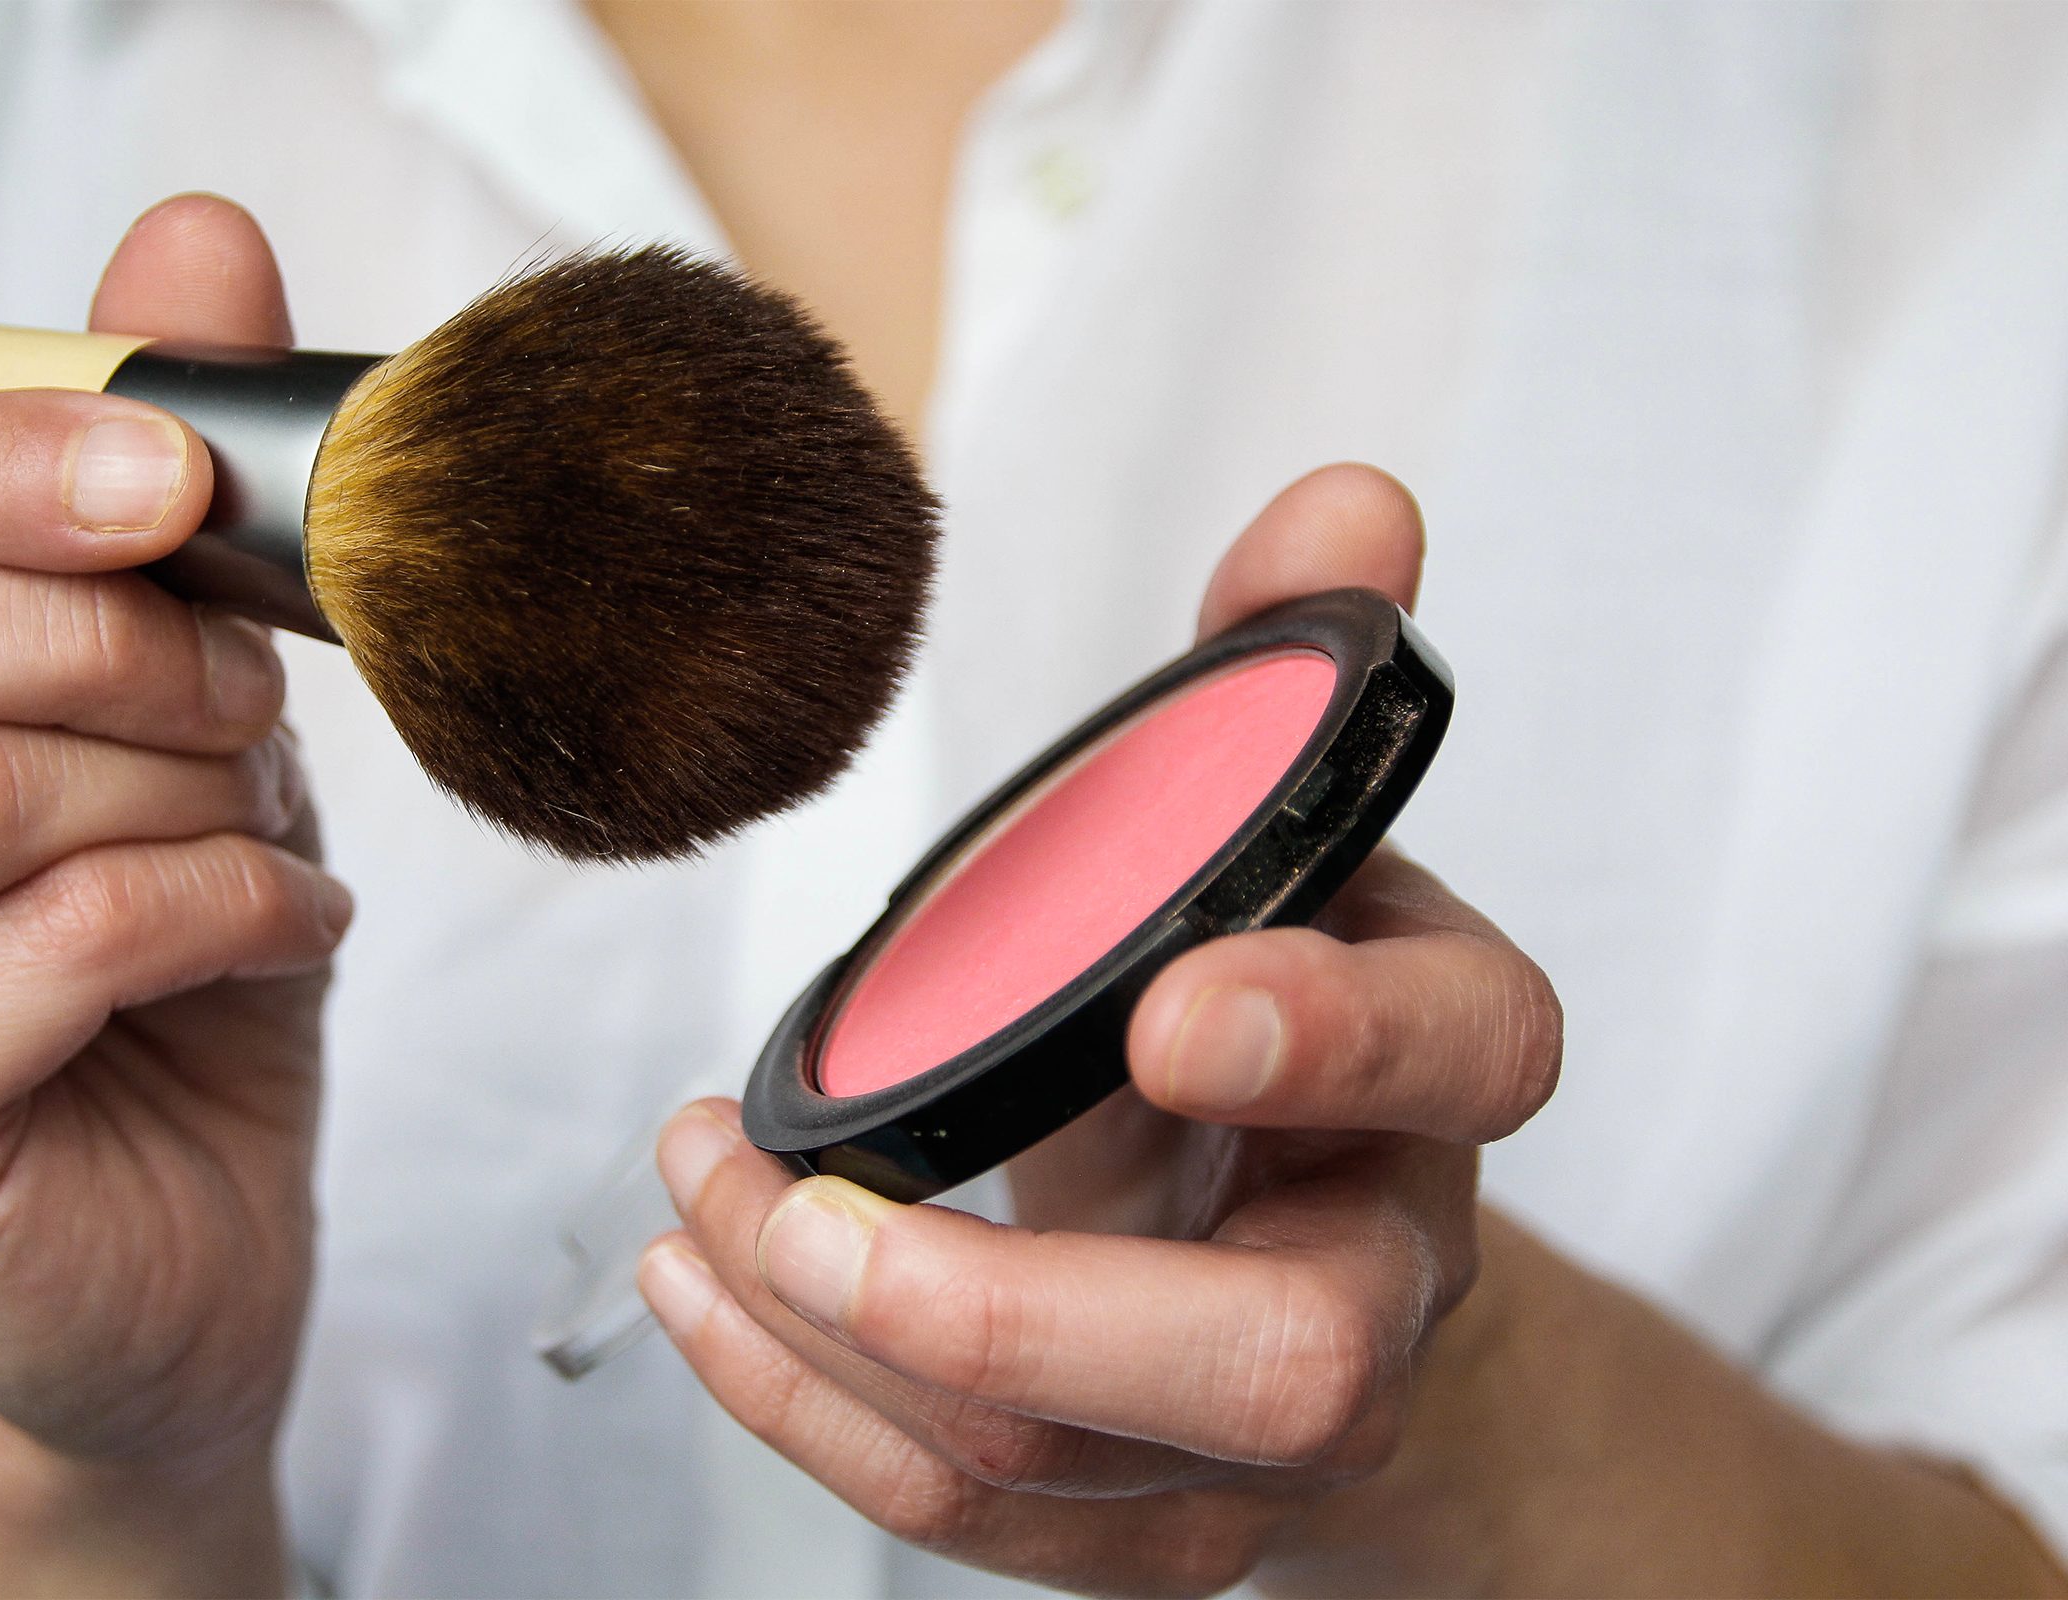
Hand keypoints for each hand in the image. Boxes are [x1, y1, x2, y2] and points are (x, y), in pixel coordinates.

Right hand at [0, 197, 342, 1591]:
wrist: (188, 1208)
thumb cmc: (153, 939)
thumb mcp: (169, 685)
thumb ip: (146, 472)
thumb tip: (196, 243)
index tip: (175, 479)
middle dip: (102, 631)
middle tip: (249, 689)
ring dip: (184, 784)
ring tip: (262, 821)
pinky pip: (58, 936)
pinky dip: (232, 904)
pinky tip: (285, 926)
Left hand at [641, 466, 1562, 1595]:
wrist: (1317, 1254)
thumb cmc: (1277, 1022)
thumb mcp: (1280, 841)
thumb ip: (1275, 680)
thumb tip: (1348, 501)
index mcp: (1438, 1074)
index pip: (1464, 1056)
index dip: (1338, 1037)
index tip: (1171, 1005)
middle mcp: (1377, 1282)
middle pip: (1281, 1364)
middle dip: (1017, 1300)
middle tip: (806, 1201)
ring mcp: (1261, 1440)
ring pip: (1068, 1460)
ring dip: (836, 1337)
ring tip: (695, 1193)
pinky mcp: (1139, 1520)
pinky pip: (976, 1516)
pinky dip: (808, 1409)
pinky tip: (699, 1293)